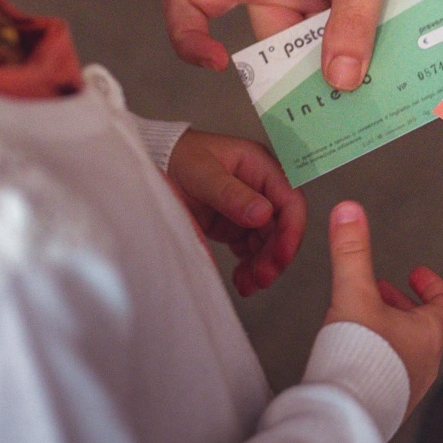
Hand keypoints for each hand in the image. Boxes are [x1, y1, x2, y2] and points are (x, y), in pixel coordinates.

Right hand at [164, 0, 442, 88]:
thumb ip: (353, 21)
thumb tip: (339, 81)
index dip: (188, 34)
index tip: (218, 63)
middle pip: (268, 47)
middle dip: (296, 78)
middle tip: (330, 106)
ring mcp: (311, 1)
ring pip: (311, 55)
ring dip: (338, 73)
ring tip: (370, 95)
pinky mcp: (343, 13)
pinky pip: (343, 49)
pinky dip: (361, 63)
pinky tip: (388, 80)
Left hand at [166, 130, 306, 296]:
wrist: (151, 164)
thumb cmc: (176, 157)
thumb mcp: (201, 173)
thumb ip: (231, 193)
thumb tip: (264, 214)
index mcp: (259, 166)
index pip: (290, 199)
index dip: (291, 229)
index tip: (281, 255)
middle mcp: (260, 187)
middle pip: (282, 226)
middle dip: (275, 254)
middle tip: (263, 278)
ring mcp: (248, 207)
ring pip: (269, 242)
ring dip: (264, 265)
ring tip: (249, 285)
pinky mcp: (234, 225)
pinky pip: (251, 249)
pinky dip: (250, 266)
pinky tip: (242, 280)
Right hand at [324, 201, 442, 415]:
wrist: (344, 416)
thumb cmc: (357, 358)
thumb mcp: (354, 294)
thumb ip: (351, 252)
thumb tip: (350, 209)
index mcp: (428, 335)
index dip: (434, 287)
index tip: (416, 273)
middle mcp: (425, 364)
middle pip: (425, 328)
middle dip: (402, 306)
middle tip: (380, 291)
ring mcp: (408, 389)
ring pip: (407, 352)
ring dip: (389, 331)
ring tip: (360, 319)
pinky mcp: (386, 407)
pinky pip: (389, 375)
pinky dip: (377, 357)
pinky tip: (350, 355)